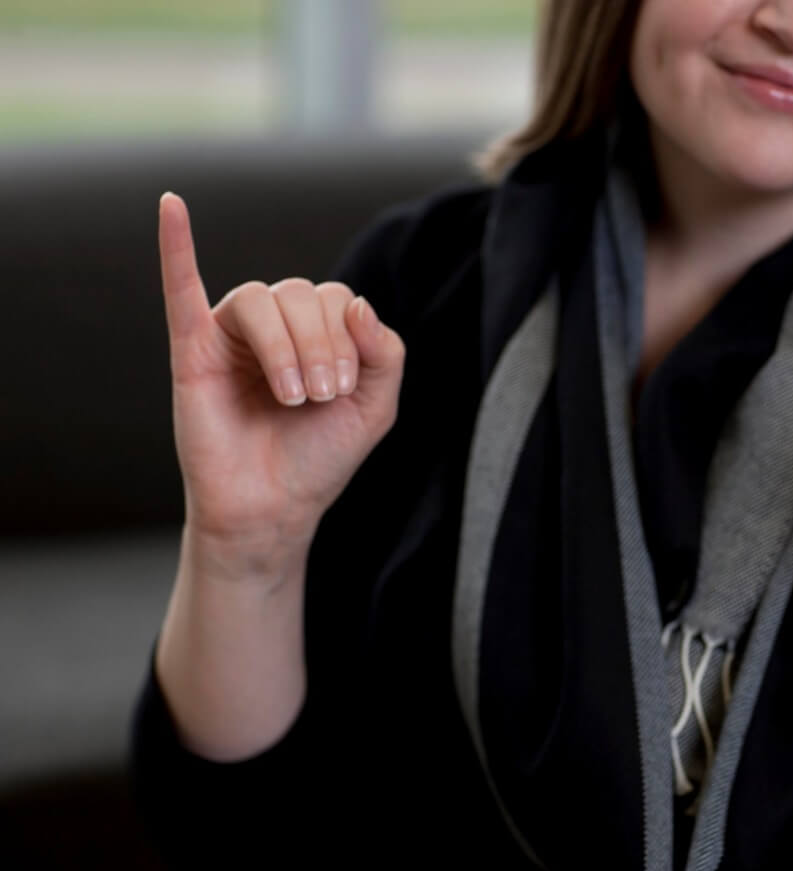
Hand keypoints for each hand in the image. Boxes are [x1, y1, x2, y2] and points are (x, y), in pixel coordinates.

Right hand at [159, 193, 404, 562]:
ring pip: (259, 299)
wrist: (271, 506)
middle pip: (299, 293)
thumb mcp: (376, 406)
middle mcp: (275, 326)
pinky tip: (171, 206)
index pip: (337, 300)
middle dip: (319, 344)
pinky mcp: (193, 349)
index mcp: (319, 332)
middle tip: (318, 397)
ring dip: (284, 346)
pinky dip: (175, 244)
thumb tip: (356, 302)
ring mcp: (231, 334)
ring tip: (291, 396)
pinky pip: (180, 287)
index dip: (347, 338)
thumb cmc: (319, 457)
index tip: (343, 390)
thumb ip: (385, 353)